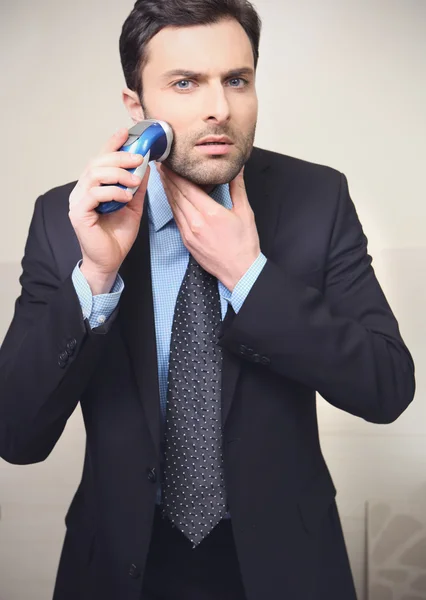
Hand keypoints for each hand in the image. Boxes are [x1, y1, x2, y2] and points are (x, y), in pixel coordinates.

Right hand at [69, 129, 149, 293]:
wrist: (110, 261)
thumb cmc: (118, 236)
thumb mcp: (134, 206)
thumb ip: (137, 187)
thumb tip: (146, 166)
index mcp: (92, 186)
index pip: (100, 159)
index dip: (111, 144)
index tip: (125, 132)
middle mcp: (82, 191)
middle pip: (96, 162)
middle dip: (119, 156)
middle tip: (139, 158)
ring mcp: (78, 201)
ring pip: (94, 174)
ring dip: (118, 173)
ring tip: (134, 180)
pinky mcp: (79, 213)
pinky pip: (94, 194)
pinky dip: (112, 192)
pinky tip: (125, 197)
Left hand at [157, 164, 260, 291]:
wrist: (240, 271)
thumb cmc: (244, 244)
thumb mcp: (245, 212)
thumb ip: (237, 188)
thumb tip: (237, 169)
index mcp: (210, 213)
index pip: (187, 187)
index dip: (175, 173)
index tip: (169, 161)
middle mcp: (195, 222)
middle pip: (176, 195)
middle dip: (167, 178)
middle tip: (160, 163)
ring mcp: (189, 232)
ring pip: (173, 206)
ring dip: (167, 190)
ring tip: (162, 177)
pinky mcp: (186, 241)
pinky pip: (176, 218)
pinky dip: (171, 205)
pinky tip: (170, 198)